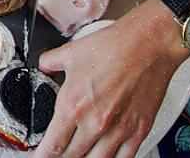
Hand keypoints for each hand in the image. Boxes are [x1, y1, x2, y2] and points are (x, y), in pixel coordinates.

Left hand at [35, 0, 189, 157]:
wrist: (149, 43)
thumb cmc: (114, 46)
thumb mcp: (70, 52)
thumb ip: (49, 64)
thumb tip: (44, 70)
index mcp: (72, 106)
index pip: (51, 146)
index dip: (42, 155)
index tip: (39, 154)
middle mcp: (94, 123)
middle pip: (71, 157)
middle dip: (61, 157)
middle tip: (58, 153)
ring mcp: (118, 131)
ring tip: (79, 154)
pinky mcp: (139, 131)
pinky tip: (104, 155)